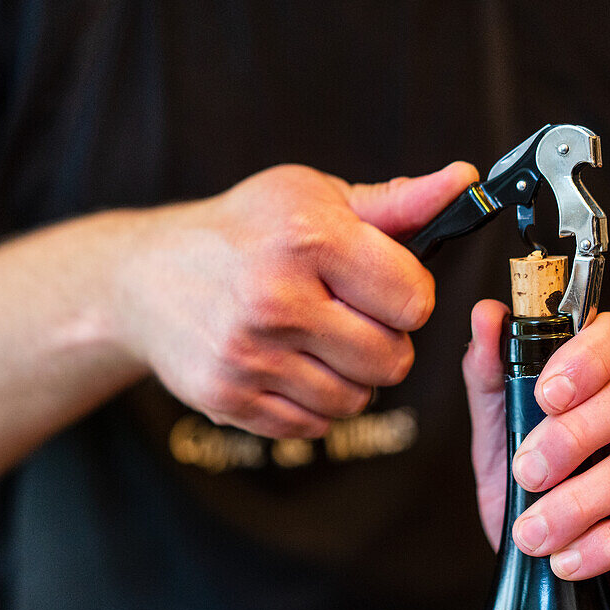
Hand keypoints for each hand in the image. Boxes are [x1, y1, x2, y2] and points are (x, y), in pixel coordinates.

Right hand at [115, 162, 477, 438]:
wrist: (144, 277)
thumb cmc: (242, 231)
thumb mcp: (312, 197)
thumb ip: (395, 203)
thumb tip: (465, 183)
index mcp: (307, 239)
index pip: (414, 301)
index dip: (409, 296)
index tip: (384, 286)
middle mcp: (276, 300)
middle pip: (391, 360)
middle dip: (384, 342)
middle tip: (351, 317)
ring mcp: (249, 356)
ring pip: (355, 400)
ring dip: (349, 377)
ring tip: (318, 341)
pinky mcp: (229, 398)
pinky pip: (312, 426)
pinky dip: (311, 403)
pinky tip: (289, 366)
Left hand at [463, 302, 609, 609]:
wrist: (602, 585)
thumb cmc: (558, 500)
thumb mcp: (509, 443)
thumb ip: (495, 382)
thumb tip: (485, 315)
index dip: (586, 357)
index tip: (544, 394)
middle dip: (575, 433)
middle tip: (527, 472)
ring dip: (579, 501)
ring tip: (533, 534)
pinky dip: (608, 543)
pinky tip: (570, 561)